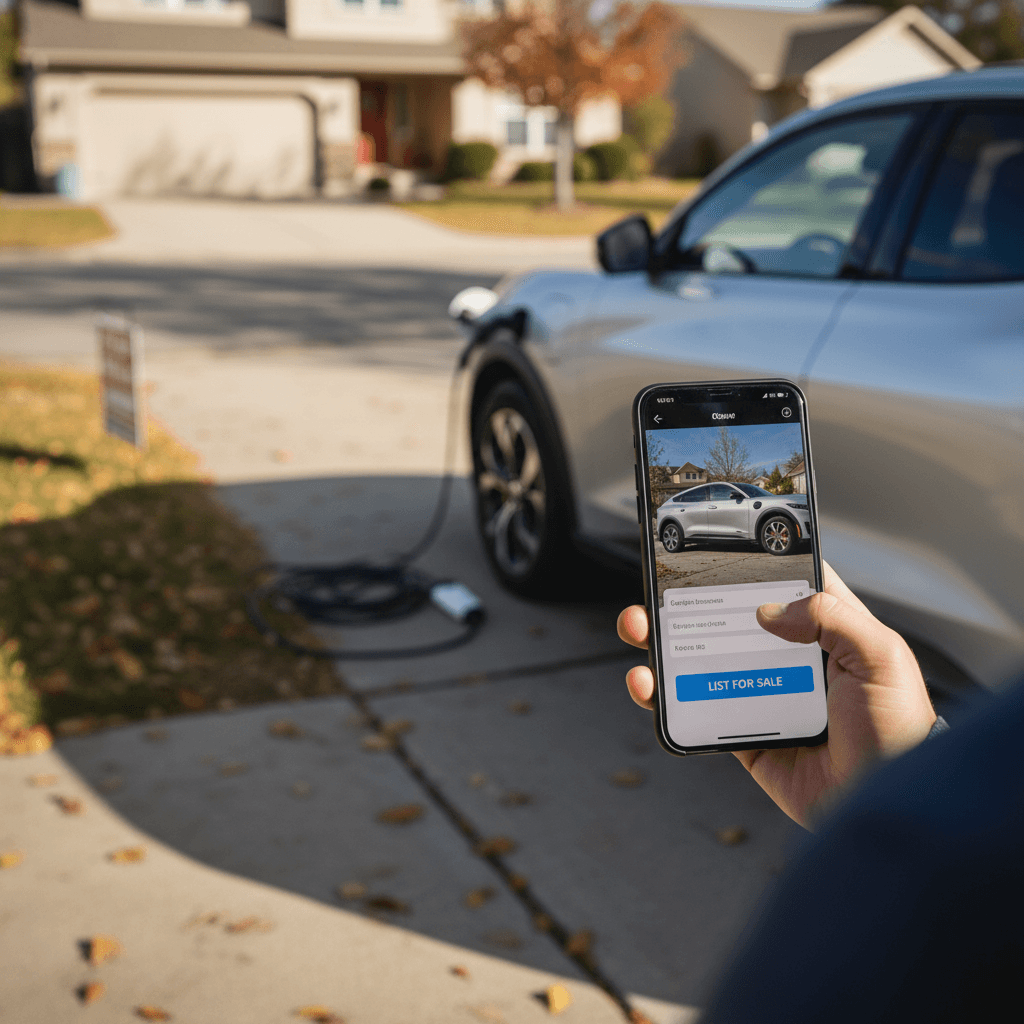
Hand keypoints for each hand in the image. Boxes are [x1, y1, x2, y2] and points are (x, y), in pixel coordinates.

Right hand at [616, 562, 936, 828]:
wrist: (882, 806)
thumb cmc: (896, 730)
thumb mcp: (882, 657)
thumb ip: (833, 618)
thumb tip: (767, 611)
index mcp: (826, 632)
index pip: (782, 586)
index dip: (748, 566)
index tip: (710, 553)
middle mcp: (789, 659)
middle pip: (727, 620)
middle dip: (686, 603)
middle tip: (656, 594)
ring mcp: (761, 695)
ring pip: (702, 661)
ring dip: (662, 645)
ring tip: (638, 630)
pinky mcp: (742, 735)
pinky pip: (695, 711)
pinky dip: (664, 698)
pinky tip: (648, 685)